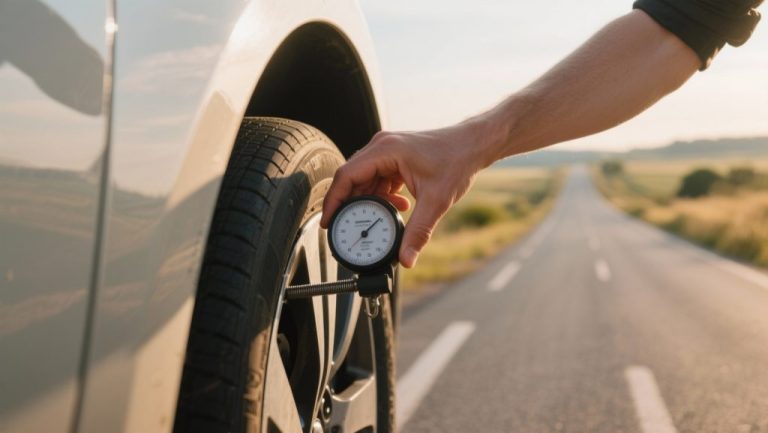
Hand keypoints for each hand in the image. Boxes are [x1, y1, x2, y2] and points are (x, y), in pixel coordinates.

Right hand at [321, 120, 494, 267]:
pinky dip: (383, 195)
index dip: (334, 201)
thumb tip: (405, 259)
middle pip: (353, 179)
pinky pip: (378, 178)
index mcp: (385, 150)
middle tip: (355, 229)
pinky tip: (400, 206)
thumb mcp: (436, 201)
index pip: (346, 176)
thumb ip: (418, 232)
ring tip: (387, 218)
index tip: (329, 223)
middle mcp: (381, 146)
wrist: (473, 144)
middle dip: (354, 206)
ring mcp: (387, 150)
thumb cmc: (456, 160)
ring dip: (372, 202)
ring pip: (365, 180)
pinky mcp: (394, 157)